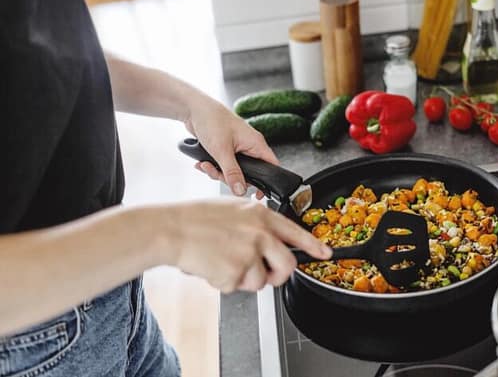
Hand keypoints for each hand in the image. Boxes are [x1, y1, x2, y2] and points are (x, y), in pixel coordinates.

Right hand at [162, 198, 331, 291]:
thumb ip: (255, 222)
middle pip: (287, 265)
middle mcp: (259, 233)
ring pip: (259, 281)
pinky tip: (211, 265)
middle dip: (278, 275)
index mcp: (260, 216)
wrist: (171, 229)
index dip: (313, 246)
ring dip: (243, 278)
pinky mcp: (235, 272)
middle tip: (266, 275)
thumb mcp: (233, 210)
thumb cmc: (195, 218)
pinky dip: (223, 282)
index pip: (295, 232)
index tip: (325, 253)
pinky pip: (236, 287)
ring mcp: (248, 253)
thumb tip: (271, 240)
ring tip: (222, 261)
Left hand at [185, 94, 276, 195]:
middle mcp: (248, 146)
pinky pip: (222, 165)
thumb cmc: (212, 121)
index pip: (271, 166)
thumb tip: (241, 191)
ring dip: (217, 172)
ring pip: (232, 171)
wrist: (193, 109)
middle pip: (248, 173)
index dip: (266, 182)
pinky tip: (201, 162)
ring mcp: (237, 148)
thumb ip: (232, 173)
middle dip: (230, 177)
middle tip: (218, 174)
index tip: (257, 194)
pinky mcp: (225, 149)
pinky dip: (212, 166)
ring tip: (205, 164)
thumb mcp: (222, 151)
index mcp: (256, 143)